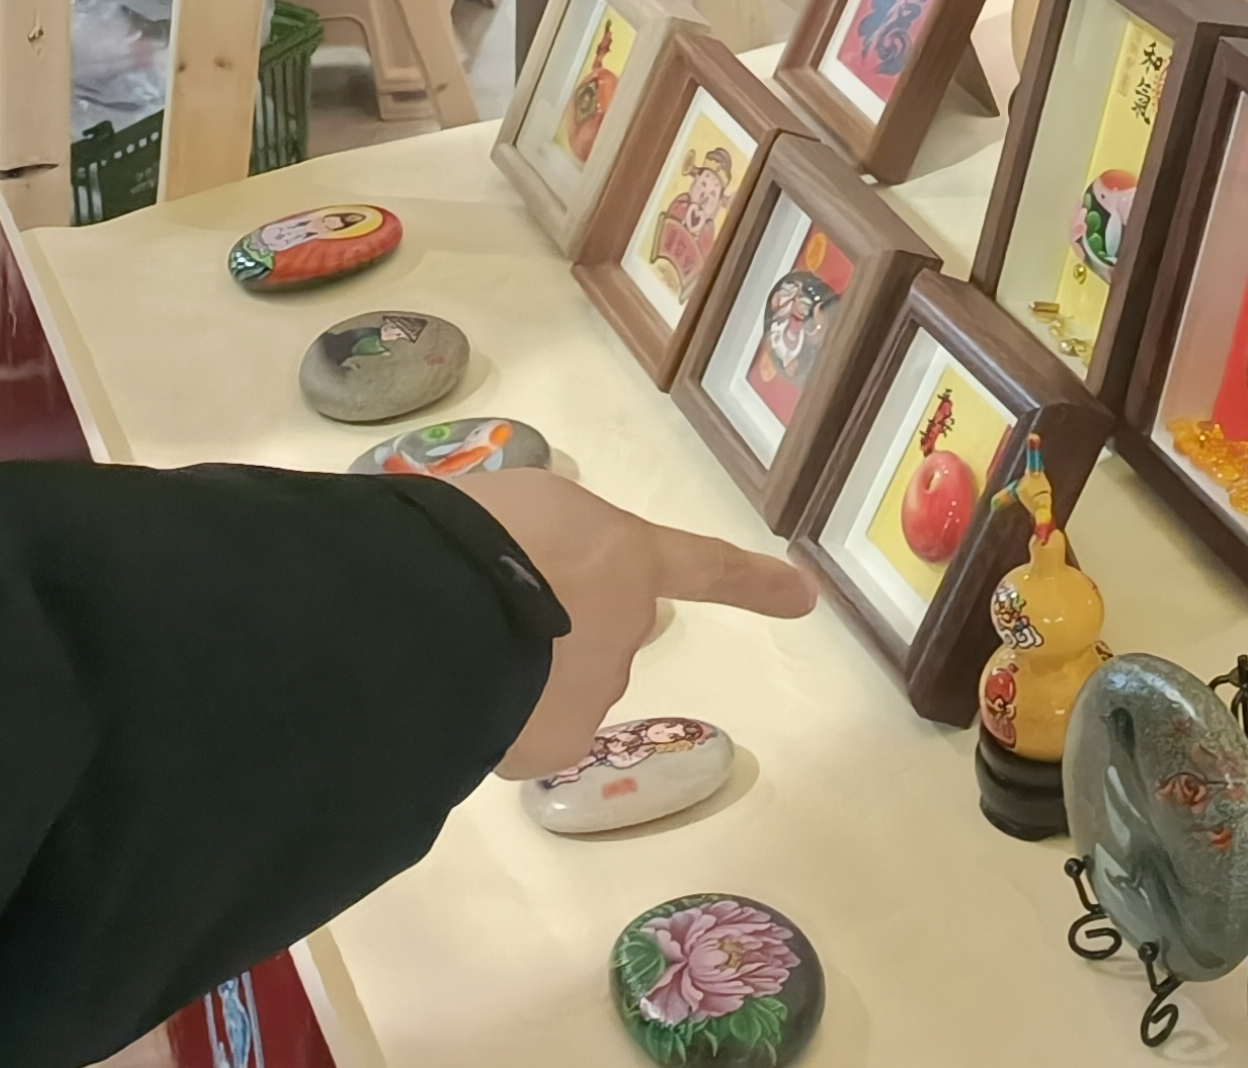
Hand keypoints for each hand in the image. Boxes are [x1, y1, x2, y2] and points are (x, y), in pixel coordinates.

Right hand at [452, 468, 814, 779]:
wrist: (442, 608)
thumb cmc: (472, 534)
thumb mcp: (521, 505)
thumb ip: (550, 539)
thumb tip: (532, 575)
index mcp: (624, 554)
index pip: (702, 566)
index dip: (751, 582)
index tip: (804, 597)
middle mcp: (628, 624)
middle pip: (601, 628)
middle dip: (561, 624)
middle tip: (495, 607)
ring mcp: (599, 688)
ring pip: (559, 682)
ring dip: (522, 669)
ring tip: (460, 645)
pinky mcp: (560, 741)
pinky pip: (530, 730)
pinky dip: (502, 717)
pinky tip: (461, 696)